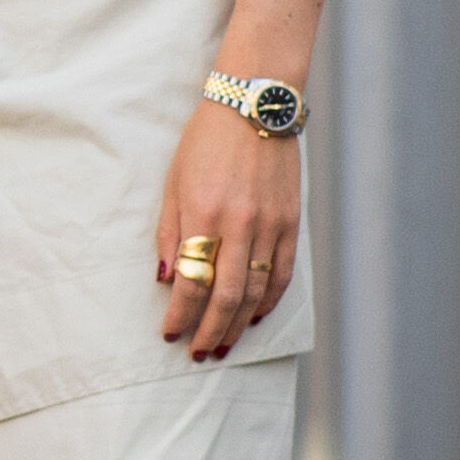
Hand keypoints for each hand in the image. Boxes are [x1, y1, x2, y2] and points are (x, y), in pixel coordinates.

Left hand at [154, 99, 302, 359]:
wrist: (255, 106)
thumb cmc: (205, 142)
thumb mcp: (174, 183)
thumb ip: (170, 234)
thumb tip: (167, 280)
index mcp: (204, 214)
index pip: (192, 281)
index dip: (180, 314)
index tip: (170, 333)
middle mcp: (240, 224)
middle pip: (226, 295)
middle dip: (210, 330)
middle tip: (200, 352)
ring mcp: (270, 225)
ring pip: (256, 291)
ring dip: (239, 323)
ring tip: (225, 344)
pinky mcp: (291, 222)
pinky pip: (282, 272)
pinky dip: (269, 300)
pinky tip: (256, 316)